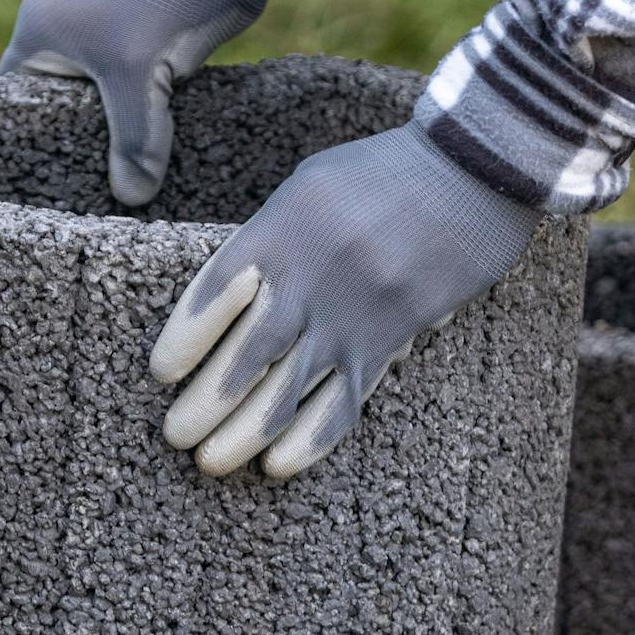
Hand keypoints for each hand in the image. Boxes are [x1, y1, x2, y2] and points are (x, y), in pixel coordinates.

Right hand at [0, 0, 291, 204]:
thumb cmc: (167, 6)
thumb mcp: (141, 84)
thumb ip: (133, 145)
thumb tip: (131, 198)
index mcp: (39, 25)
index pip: (12, 95)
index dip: (26, 136)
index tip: (43, 176)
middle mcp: (58, 21)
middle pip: (53, 99)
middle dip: (73, 138)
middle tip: (86, 184)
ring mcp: (95, 24)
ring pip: (92, 94)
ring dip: (109, 126)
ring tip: (117, 171)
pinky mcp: (131, 31)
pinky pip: (120, 83)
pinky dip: (132, 110)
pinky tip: (146, 143)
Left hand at [151, 124, 539, 478]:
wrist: (473, 169)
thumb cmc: (382, 174)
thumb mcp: (310, 187)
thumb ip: (266, 241)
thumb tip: (224, 306)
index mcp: (283, 226)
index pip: (215, 292)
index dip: (184, 338)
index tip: (160, 374)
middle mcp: (314, 274)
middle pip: (247, 353)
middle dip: (204, 403)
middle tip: (175, 437)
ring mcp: (355, 311)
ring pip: (287, 389)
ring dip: (242, 434)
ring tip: (210, 464)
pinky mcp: (393, 337)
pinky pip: (345, 401)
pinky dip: (309, 438)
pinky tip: (278, 464)